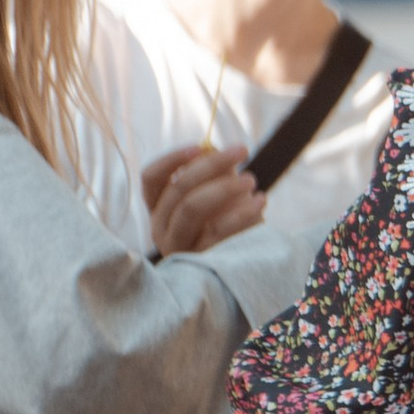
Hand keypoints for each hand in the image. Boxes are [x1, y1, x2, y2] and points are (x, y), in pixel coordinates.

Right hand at [144, 144, 265, 256]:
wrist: (243, 268)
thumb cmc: (227, 225)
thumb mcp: (216, 196)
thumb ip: (212, 173)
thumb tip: (211, 148)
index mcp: (159, 208)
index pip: (151, 178)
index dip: (172, 159)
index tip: (201, 146)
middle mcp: (161, 227)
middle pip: (178, 189)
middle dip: (211, 165)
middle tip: (242, 151)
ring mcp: (179, 245)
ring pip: (192, 208)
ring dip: (224, 187)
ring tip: (251, 180)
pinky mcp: (202, 259)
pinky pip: (219, 230)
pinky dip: (242, 212)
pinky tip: (261, 201)